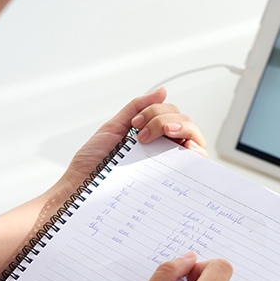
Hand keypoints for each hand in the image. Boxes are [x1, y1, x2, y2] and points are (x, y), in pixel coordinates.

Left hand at [53, 87, 207, 198]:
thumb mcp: (113, 128)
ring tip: (156, 138)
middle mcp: (164, 148)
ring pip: (194, 137)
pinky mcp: (174, 179)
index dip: (157, 113)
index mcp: (150, 135)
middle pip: (184, 122)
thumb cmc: (93, 165)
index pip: (171, 114)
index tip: (135, 125)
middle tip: (142, 135)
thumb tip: (162, 91)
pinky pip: (197, 163)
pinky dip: (196, 150)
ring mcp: (170, 163)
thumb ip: (137, 107)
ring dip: (180, 129)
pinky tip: (182, 149)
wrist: (82, 189)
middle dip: (165, 120)